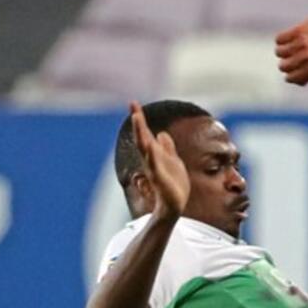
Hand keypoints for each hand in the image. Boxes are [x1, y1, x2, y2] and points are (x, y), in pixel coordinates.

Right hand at [129, 101, 188, 219]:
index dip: (140, 119)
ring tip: (138, 118)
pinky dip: (152, 154)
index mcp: (154, 153)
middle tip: (133, 107)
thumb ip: (167, 148)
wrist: (174, 204)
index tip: (133, 103)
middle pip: (142, 137)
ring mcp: (154, 167)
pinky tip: (150, 144)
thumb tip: (162, 133)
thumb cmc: (173, 184)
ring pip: (145, 148)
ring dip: (141, 133)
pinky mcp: (159, 178)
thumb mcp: (173, 160)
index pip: (145, 133)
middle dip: (138, 122)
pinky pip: (154, 164)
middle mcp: (151, 158)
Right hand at [275, 14, 307, 85]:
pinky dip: (281, 40)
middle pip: (283, 66)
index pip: (292, 78)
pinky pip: (279, 39)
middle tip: (288, 59)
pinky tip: (287, 38)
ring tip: (288, 47)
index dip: (288, 77)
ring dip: (281, 51)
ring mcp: (301, 43)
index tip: (289, 72)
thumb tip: (291, 78)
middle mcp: (307, 56)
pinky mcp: (297, 31)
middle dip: (284, 64)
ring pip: (279, 52)